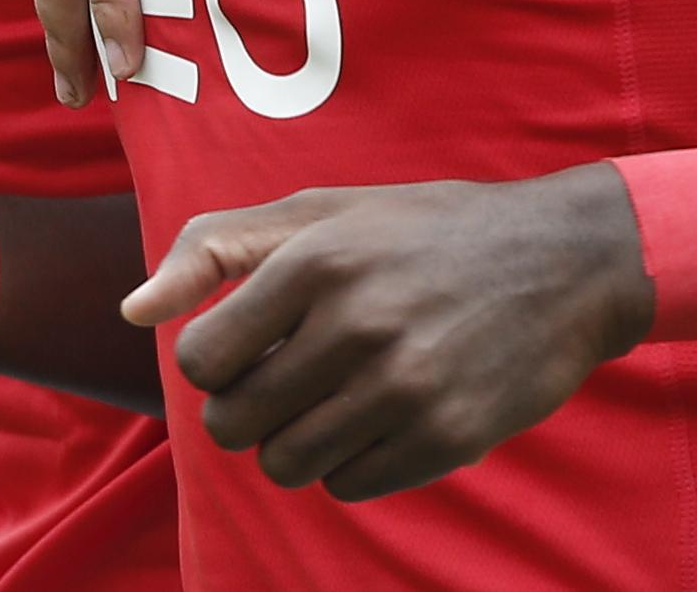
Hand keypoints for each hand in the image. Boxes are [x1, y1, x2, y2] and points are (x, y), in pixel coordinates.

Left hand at [121, 168, 651, 500]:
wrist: (563, 262)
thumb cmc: (425, 231)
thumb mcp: (322, 211)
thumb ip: (216, 246)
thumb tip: (133, 310)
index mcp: (316, 260)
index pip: (201, 360)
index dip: (213, 365)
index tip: (247, 350)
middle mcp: (358, 324)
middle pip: (236, 425)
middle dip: (246, 413)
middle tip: (284, 385)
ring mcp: (405, 387)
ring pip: (288, 465)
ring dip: (295, 444)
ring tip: (330, 403)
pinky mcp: (447, 437)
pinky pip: (350, 486)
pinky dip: (350, 464)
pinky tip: (378, 420)